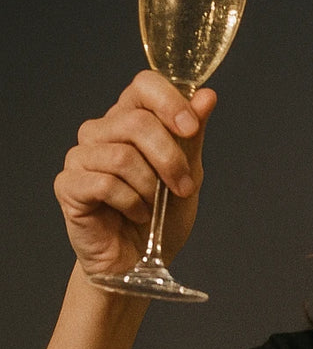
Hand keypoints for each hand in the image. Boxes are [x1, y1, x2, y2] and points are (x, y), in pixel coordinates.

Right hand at [53, 71, 216, 280]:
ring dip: (150, 188)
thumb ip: (192, 137)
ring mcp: (80, 157)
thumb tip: (207, 96)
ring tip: (153, 207)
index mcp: (128, 119)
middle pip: (137, 122)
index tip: (191, 129)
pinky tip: (135, 214)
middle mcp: (100, 131)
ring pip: (123, 156)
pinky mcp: (68, 185)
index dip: (170, 102)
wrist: (139, 264)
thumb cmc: (159, 219)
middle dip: (170, 159)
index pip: (144, 85)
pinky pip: (105, 184)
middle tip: (183, 188)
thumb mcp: (187, 175)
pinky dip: (131, 204)